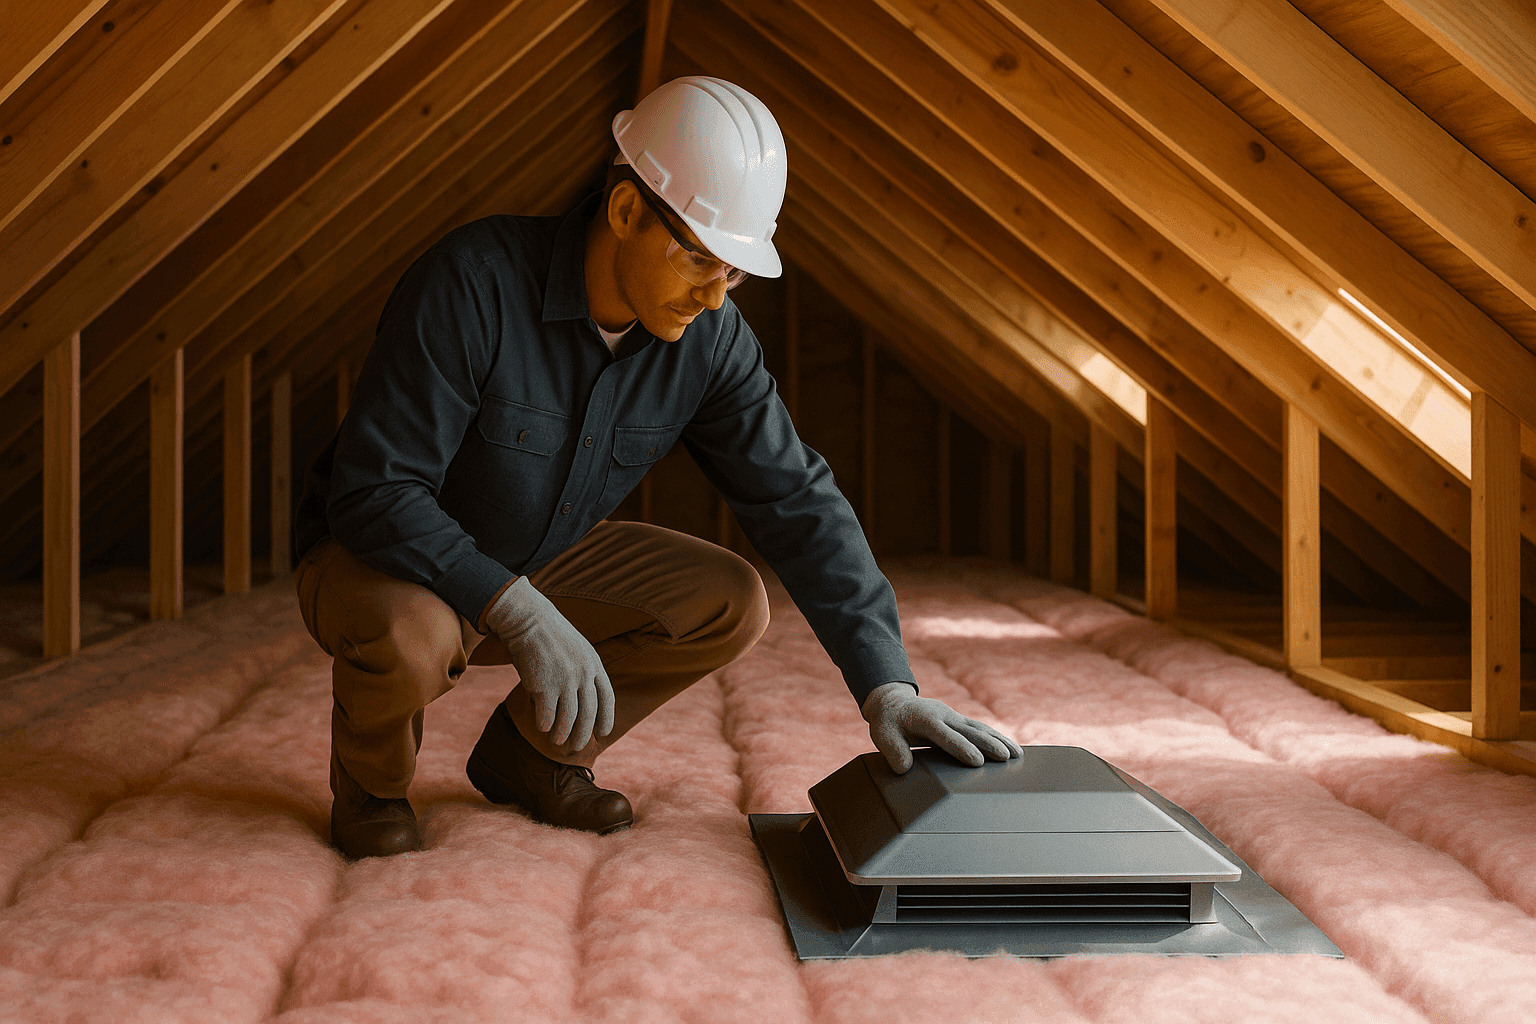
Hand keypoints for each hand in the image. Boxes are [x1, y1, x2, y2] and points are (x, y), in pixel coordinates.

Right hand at [485, 577, 614, 750]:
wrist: (529, 619)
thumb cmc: (549, 636)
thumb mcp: (576, 650)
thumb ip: (582, 673)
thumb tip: (580, 703)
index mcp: (594, 664)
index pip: (607, 698)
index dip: (607, 717)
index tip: (604, 733)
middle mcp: (584, 673)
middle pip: (588, 713)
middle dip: (583, 734)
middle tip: (577, 747)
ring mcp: (565, 680)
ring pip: (568, 718)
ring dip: (562, 734)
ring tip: (557, 741)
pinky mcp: (545, 685)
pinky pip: (547, 714)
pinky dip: (545, 724)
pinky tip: (542, 728)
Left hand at [861, 682, 1022, 773]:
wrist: (894, 703)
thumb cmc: (888, 722)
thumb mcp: (882, 734)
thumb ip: (893, 750)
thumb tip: (904, 767)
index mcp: (924, 719)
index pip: (945, 735)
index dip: (961, 748)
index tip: (977, 761)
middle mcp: (943, 715)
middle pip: (969, 730)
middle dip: (988, 743)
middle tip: (1006, 757)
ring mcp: (952, 716)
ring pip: (979, 728)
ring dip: (999, 740)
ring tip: (1017, 754)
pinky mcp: (958, 720)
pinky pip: (979, 728)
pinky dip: (996, 737)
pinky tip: (1010, 748)